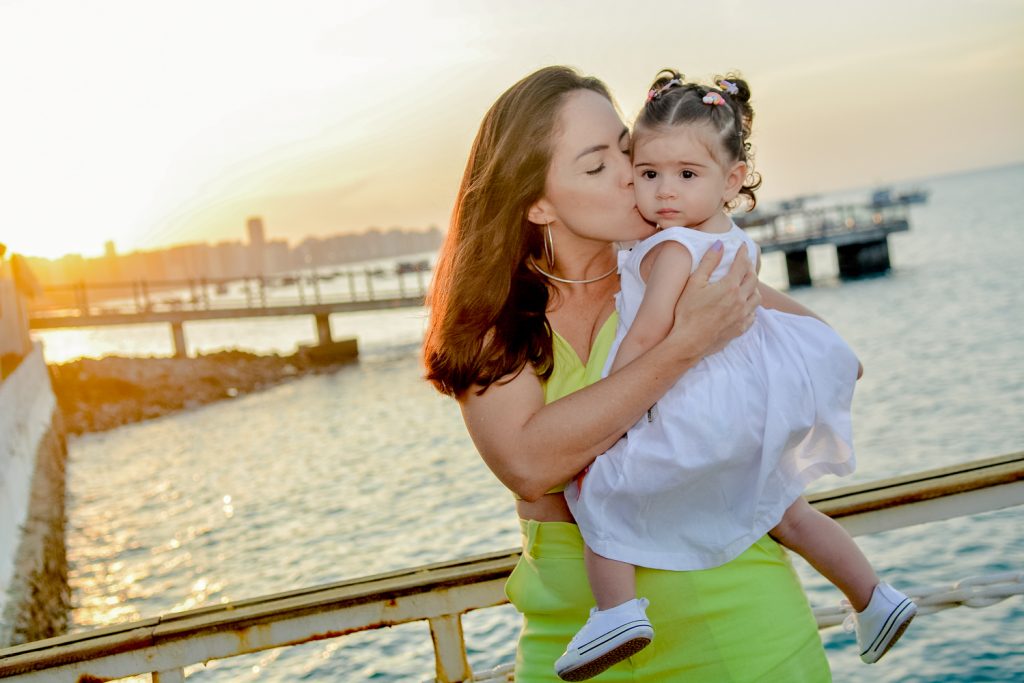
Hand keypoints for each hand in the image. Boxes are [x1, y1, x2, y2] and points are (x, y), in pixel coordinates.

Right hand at [669, 242, 759, 357]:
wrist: (688, 342)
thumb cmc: (687, 312)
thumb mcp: (694, 283)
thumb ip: (708, 262)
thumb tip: (719, 244)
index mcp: (730, 286)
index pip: (742, 264)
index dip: (743, 253)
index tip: (744, 246)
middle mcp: (740, 300)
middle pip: (753, 279)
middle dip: (750, 268)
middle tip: (745, 263)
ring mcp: (742, 316)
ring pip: (757, 297)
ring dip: (753, 287)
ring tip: (746, 284)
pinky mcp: (740, 328)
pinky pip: (753, 314)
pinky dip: (751, 306)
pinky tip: (744, 305)